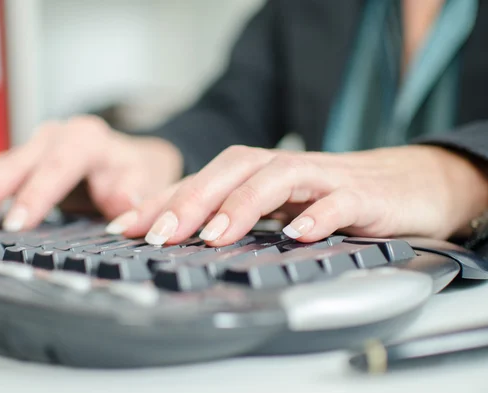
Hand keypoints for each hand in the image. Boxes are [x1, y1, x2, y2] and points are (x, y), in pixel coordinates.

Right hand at [0, 116, 182, 230]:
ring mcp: (35, 146)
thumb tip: (122, 205)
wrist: (131, 155)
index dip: (35, 196)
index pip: (57, 167)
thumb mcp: (144, 178)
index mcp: (86, 139)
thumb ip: (132, 190)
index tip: (17, 224)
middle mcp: (55, 137)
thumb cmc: (136, 170)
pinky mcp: (23, 159)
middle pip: (17, 164)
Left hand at [108, 144, 487, 245]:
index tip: (124, 228)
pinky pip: (338, 200)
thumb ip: (237, 218)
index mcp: (259, 173)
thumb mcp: (278, 209)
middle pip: (232, 169)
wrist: (406, 185)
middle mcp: (283, 169)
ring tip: (214, 235)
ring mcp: (322, 178)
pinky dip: (318, 215)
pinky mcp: (361, 195)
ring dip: (242, 205)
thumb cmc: (331, 198)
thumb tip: (184, 239)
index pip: (203, 180)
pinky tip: (299, 235)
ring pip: (277, 178)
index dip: (162, 201)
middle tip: (157, 234)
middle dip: (191, 199)